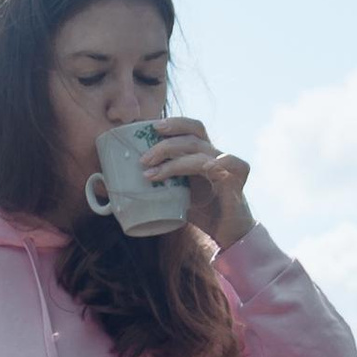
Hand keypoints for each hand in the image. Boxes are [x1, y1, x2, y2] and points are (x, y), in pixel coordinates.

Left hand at [140, 117, 251, 251]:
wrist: (227, 232)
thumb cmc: (202, 212)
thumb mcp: (175, 197)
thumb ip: (158, 186)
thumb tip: (119, 184)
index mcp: (201, 155)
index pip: (191, 130)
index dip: (175, 124)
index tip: (152, 127)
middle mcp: (214, 156)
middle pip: (194, 137)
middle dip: (166, 145)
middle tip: (144, 158)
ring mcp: (226, 168)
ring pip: (202, 153)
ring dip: (175, 162)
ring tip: (152, 174)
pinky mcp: (237, 182)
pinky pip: (234, 165)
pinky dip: (221, 163)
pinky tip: (208, 167)